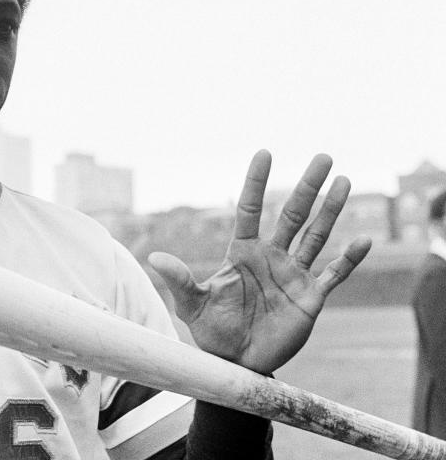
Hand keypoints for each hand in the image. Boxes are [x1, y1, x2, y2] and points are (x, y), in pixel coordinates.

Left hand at [148, 151, 370, 374]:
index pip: (250, 210)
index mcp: (243, 253)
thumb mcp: (193, 306)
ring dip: (331, 210)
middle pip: (292, 214)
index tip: (264, 153)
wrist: (236, 365)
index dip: (256, 182)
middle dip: (307, 187)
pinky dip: (348, 259)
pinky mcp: (311, 298)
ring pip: (316, 235)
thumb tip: (154, 258)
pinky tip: (364, 239)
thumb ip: (180, 281)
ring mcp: (293, 276)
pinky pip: (334, 274)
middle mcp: (271, 258)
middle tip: (323, 158)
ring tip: (345, 181)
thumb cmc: (212, 332)